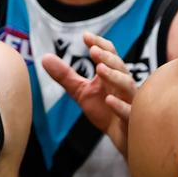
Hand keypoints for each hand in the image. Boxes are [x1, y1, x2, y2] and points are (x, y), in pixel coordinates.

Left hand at [41, 32, 136, 157]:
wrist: (121, 139)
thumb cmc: (105, 112)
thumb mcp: (81, 92)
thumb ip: (65, 76)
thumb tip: (44, 57)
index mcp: (112, 76)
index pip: (109, 55)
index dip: (100, 45)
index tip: (86, 36)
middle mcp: (124, 85)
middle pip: (120, 67)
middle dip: (107, 57)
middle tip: (93, 50)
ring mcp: (131, 102)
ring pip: (127, 85)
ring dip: (114, 76)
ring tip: (99, 69)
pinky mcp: (132, 121)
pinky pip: (129, 112)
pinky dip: (120, 106)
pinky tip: (109, 100)